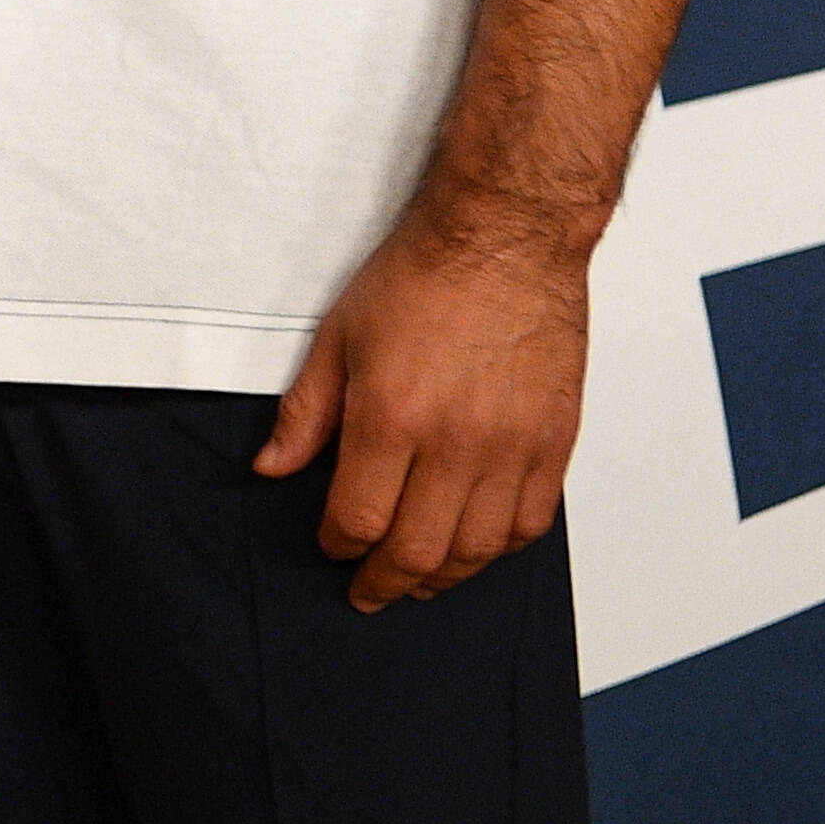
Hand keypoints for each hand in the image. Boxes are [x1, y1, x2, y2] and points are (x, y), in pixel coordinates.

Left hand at [253, 200, 588, 611]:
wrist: (505, 234)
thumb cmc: (423, 273)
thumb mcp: (340, 333)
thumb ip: (306, 411)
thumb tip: (271, 467)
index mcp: (393, 415)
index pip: (357, 518)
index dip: (338, 544)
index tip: (331, 545)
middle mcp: (455, 442)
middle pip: (417, 551)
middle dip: (385, 581)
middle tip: (370, 589)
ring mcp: (511, 447)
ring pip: (476, 551)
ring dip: (442, 577)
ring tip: (419, 578)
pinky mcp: (553, 442)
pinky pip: (527, 524)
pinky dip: (498, 548)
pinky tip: (476, 544)